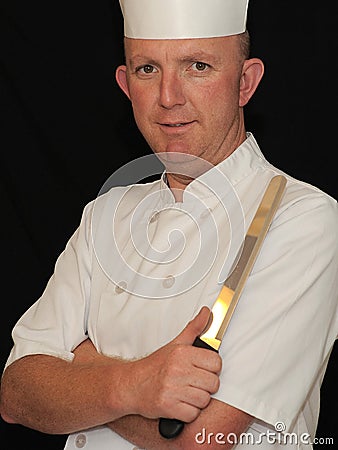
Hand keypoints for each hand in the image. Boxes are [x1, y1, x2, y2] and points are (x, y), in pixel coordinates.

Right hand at [128, 306, 221, 423]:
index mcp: (182, 353)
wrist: (131, 385)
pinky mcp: (168, 407)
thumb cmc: (155, 366)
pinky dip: (188, 412)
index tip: (202, 370)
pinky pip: (193, 414)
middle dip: (205, 386)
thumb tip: (207, 312)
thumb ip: (194, 328)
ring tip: (185, 393)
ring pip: (204, 400)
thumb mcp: (175, 344)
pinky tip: (179, 403)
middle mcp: (177, 370)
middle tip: (192, 383)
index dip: (211, 368)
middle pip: (213, 383)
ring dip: (197, 400)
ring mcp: (172, 389)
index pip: (216, 363)